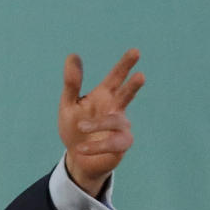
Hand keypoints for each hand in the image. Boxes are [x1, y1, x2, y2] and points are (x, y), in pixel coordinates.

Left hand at [58, 49, 144, 195]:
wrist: (78, 158)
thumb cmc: (74, 128)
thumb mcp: (68, 105)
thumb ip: (72, 83)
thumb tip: (73, 55)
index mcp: (104, 96)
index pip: (115, 78)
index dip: (125, 65)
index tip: (135, 52)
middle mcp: (115, 109)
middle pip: (126, 94)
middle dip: (133, 86)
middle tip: (141, 76)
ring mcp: (121, 127)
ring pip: (115, 121)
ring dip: (97, 124)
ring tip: (80, 127)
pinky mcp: (121, 145)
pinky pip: (113, 143)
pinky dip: (97, 145)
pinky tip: (81, 148)